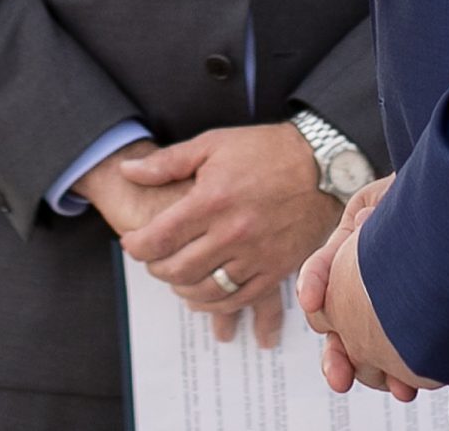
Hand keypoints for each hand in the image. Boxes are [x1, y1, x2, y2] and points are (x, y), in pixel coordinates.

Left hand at [102, 123, 332, 342]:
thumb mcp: (212, 145)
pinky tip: (204, 293)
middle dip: (156, 268)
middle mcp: (231, 232)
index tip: (131, 244)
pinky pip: (237, 299)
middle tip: (152, 259)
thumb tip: (127, 170)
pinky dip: (214, 303)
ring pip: (204, 291)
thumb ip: (166, 163)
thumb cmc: (263, 150)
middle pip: (177, 270)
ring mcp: (255, 256)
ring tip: (175, 276)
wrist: (321, 165)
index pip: (160, 237)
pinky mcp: (275, 271)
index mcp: (212, 199)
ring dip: (181, 289)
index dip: (137, 246)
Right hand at [298, 178, 422, 399]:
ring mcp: (382, 314)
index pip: (320, 272)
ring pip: (363, 353)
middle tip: (339, 377)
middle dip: (335, 357)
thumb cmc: (413, 202)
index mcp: (348, 254)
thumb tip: (361, 223)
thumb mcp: (385, 198)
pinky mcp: (410, 333)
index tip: (313, 299)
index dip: (313, 283)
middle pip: (337, 330)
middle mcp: (359, 289)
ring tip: (383, 388)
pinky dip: (398, 377)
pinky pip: (397, 363)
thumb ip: (368, 215)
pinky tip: (406, 388)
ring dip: (365, 373)